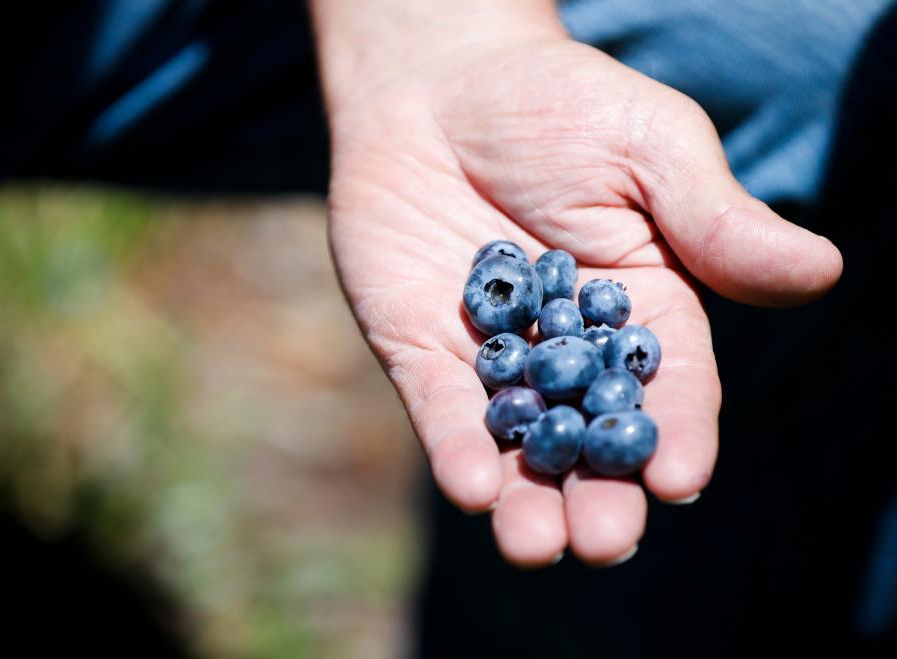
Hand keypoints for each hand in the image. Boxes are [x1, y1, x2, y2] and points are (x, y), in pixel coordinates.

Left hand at [316, 8, 841, 566]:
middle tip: (603, 541)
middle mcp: (572, 352)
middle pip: (593, 435)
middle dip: (599, 490)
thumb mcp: (650, 147)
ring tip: (535, 544)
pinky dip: (455, 447)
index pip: (671, 385)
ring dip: (526, 498)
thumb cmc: (558, 104)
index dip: (678, 433)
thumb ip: (715, 220)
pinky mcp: (424, 351)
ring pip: (517, 442)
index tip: (679, 480)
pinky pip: (440, 408)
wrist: (438, 85)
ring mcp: (496, 358)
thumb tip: (820, 271)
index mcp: (645, 310)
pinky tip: (470, 486)